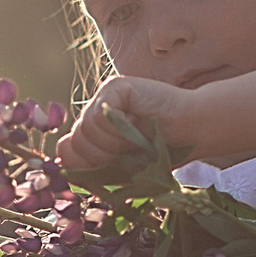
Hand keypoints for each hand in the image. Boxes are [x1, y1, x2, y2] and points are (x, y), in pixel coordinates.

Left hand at [57, 75, 195, 171]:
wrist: (193, 133)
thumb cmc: (160, 154)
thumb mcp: (121, 169)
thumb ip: (90, 165)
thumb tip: (62, 150)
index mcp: (95, 130)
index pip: (68, 150)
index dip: (86, 166)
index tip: (113, 168)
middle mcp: (96, 110)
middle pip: (75, 143)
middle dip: (103, 158)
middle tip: (130, 152)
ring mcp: (104, 96)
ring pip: (85, 132)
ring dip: (113, 146)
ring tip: (136, 138)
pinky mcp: (115, 87)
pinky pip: (98, 118)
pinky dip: (119, 130)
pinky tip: (138, 123)